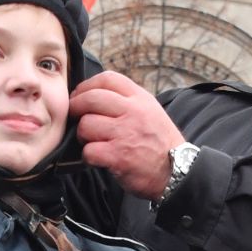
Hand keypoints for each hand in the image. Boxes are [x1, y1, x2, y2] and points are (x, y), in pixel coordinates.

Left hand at [70, 71, 185, 200]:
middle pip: (91, 99)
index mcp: (140, 99)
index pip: (107, 79)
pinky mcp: (118, 156)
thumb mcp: (151, 111)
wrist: (176, 171)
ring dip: (83, 135)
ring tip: (92, 141)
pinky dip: (88, 156)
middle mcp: (133, 112)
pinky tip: (97, 158)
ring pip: (86, 125)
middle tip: (74, 117)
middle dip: (76, 107)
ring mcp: (125, 134)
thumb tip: (95, 95)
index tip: (79, 95)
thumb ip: (128, 100)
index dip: (87, 86)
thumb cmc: (160, 143)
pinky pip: (88, 150)